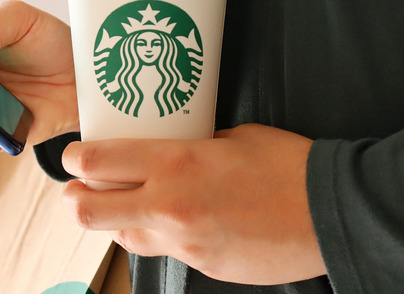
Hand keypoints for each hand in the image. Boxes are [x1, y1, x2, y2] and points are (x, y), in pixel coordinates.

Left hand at [61, 123, 326, 284]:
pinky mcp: (202, 267)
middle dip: (74, 199)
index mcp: (175, 165)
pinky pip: (166, 252)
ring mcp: (184, 244)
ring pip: (122, 238)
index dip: (73, 159)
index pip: (97, 163)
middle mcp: (169, 208)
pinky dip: (163, 236)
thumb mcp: (232, 138)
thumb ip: (190, 147)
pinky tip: (187, 221)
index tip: (73, 156)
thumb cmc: (287, 165)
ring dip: (118, 221)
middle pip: (88, 212)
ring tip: (135, 205)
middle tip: (80, 188)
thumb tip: (168, 152)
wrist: (330, 213)